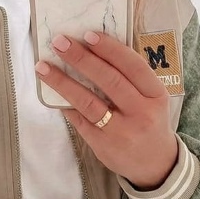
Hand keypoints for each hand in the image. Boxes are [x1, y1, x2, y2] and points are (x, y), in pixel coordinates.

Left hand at [35, 31, 178, 189]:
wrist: (155, 164)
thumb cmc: (149, 121)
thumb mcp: (151, 99)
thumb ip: (130, 79)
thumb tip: (91, 50)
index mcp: (156, 95)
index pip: (133, 66)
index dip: (110, 49)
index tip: (88, 34)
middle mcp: (141, 113)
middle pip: (109, 81)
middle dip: (81, 59)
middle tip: (59, 42)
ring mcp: (121, 131)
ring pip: (89, 102)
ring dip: (63, 82)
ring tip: (44, 67)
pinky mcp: (103, 145)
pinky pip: (80, 120)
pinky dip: (65, 104)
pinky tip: (51, 92)